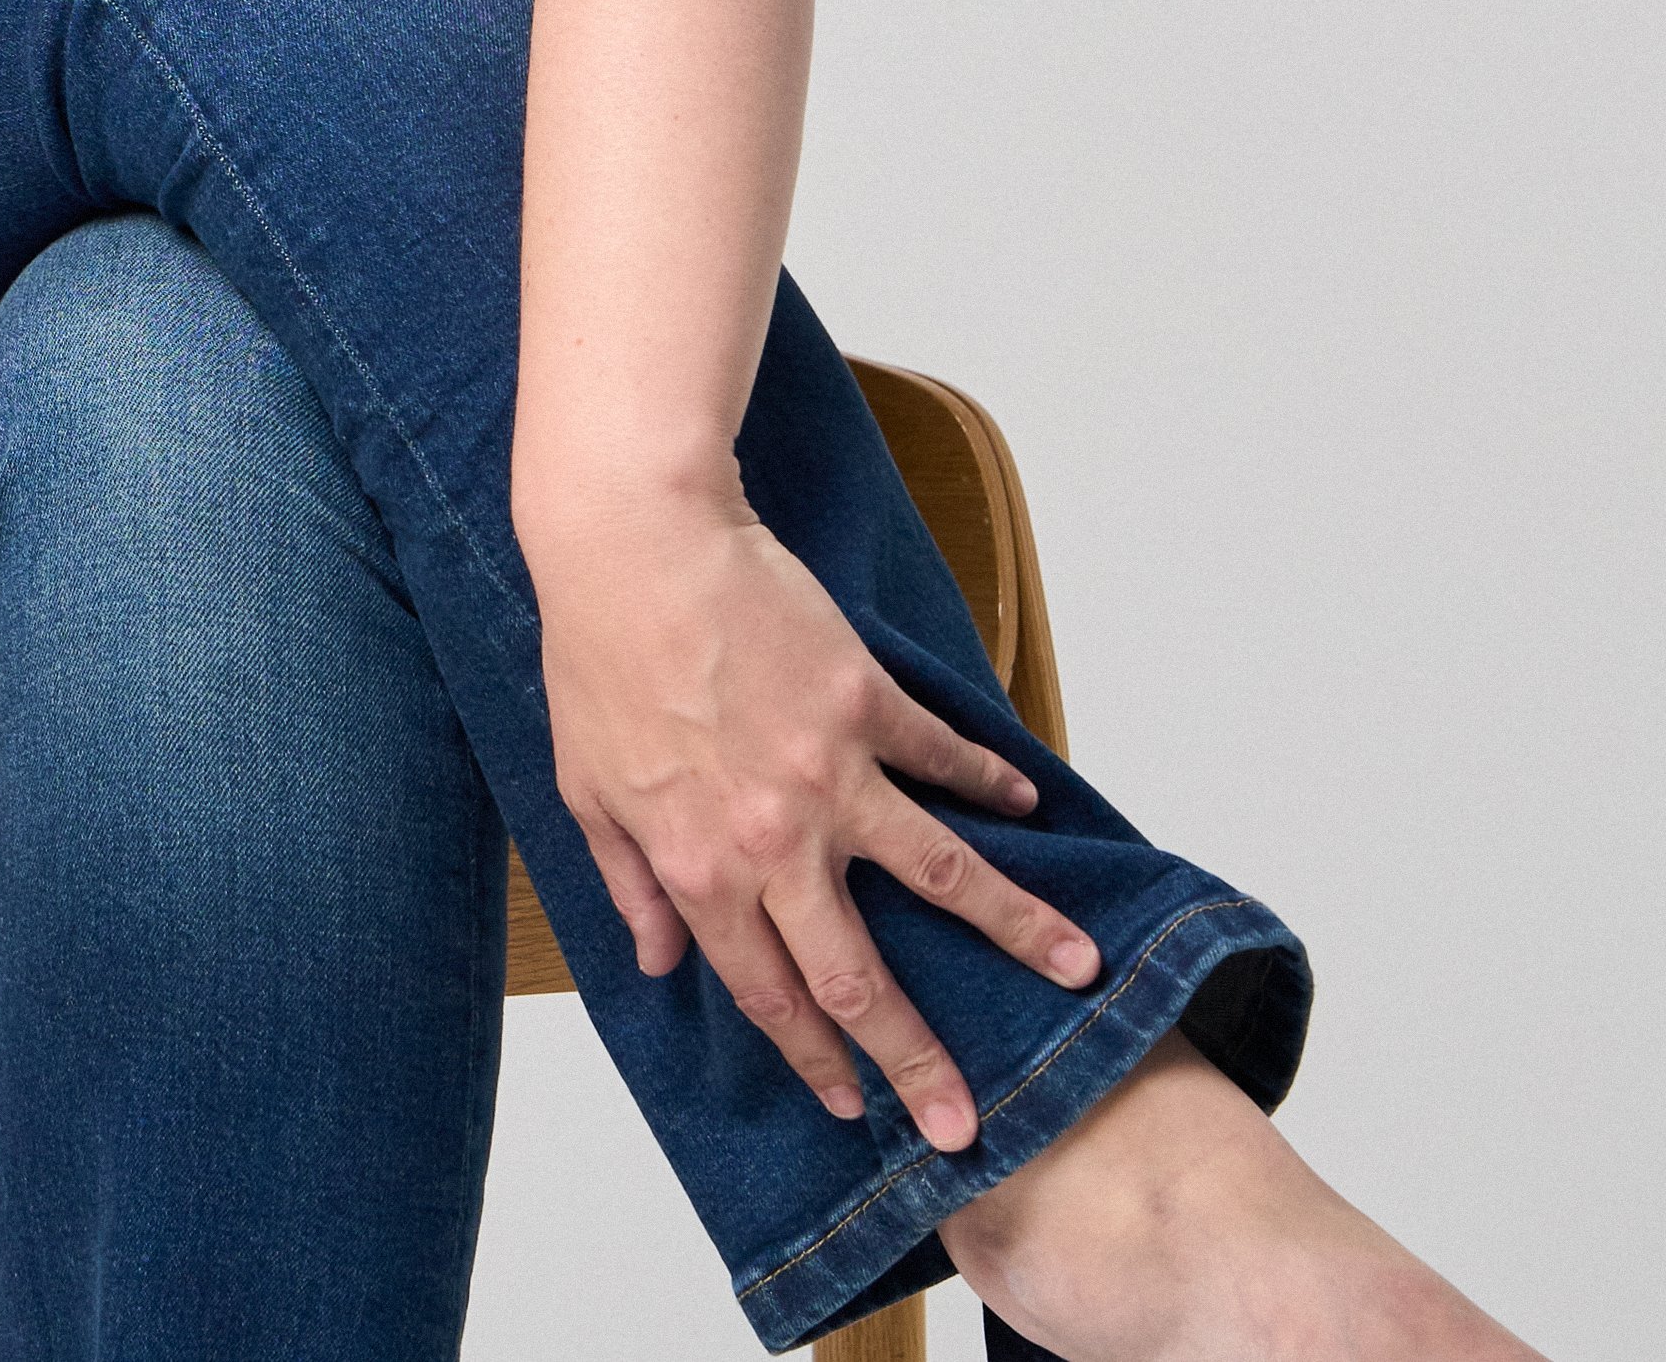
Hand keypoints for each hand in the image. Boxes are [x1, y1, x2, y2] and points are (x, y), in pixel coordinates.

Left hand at [528, 483, 1095, 1150]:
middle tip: (968, 1121)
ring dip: (1014, 927)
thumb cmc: (597, 656)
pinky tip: (1027, 807)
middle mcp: (777, 840)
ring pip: (942, 873)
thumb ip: (629, 882)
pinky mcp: (868, 699)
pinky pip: (944, 755)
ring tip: (1077, 970)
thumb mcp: (587, 789)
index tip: (855, 1107)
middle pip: (860, 974)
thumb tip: (655, 961)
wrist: (634, 545)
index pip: (769, 993)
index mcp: (702, 868)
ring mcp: (833, 772)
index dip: (814, 1057)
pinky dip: (991, 781)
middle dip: (918, 1059)